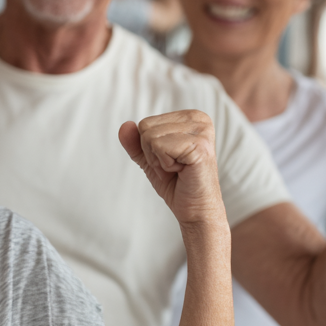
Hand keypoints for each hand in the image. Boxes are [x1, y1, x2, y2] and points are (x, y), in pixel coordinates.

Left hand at [119, 110, 225, 226]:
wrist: (195, 209)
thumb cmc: (176, 183)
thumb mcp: (149, 158)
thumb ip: (135, 142)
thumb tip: (124, 125)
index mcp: (189, 116)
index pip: (145, 122)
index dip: (150, 147)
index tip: (170, 160)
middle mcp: (198, 118)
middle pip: (146, 127)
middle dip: (152, 153)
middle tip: (174, 167)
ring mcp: (201, 131)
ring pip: (150, 136)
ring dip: (159, 160)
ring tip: (178, 169)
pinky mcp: (200, 145)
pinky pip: (160, 147)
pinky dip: (165, 165)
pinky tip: (183, 171)